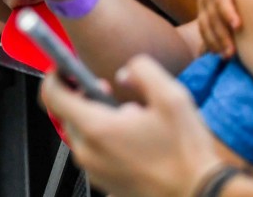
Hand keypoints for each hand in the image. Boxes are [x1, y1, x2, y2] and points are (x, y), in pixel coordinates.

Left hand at [40, 54, 224, 196]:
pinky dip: (107, 142)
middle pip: (68, 115)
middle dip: (84, 97)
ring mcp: (96, 172)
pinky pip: (96, 155)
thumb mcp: (170, 96)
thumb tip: (124, 72)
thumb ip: (142, 70)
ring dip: (98, 120)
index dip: (55, 75)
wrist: (200, 195)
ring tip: (132, 121)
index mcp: (96, 128)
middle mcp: (88, 153)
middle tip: (109, 90)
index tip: (63, 67)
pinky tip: (136, 142)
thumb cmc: (185, 152)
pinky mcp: (107, 185)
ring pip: (83, 135)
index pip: (52, 96)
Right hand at [196, 0, 252, 56]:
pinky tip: (216, 54)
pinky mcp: (202, 9)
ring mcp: (202, 2)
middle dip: (221, 34)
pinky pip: (202, 27)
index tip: (238, 25)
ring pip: (205, 25)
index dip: (227, 10)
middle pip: (212, 16)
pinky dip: (207, 41)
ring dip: (213, 41)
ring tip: (226, 57)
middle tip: (232, 52)